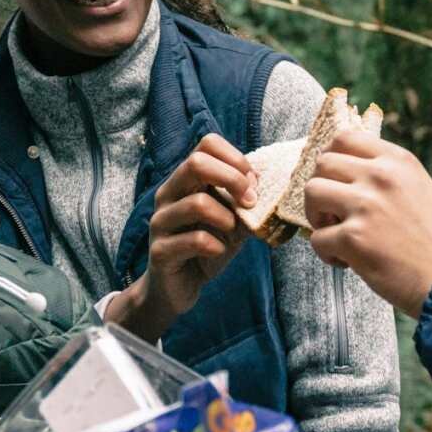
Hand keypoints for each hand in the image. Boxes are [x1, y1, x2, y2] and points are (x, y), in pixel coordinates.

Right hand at [105, 133, 255, 341]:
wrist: (178, 287)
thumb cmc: (206, 247)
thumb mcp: (231, 220)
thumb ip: (245, 203)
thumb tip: (271, 187)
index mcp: (185, 180)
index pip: (206, 144)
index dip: (235, 158)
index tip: (252, 183)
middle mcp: (168, 194)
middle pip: (196, 162)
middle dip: (233, 180)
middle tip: (250, 202)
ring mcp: (161, 221)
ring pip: (197, 202)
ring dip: (227, 218)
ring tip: (232, 232)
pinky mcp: (160, 250)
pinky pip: (195, 240)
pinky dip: (217, 245)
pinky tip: (218, 251)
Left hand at [305, 131, 431, 317]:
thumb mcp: (420, 190)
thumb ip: (388, 177)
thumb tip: (347, 174)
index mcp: (398, 161)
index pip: (344, 138)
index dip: (330, 158)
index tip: (334, 180)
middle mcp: (381, 176)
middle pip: (322, 163)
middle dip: (321, 189)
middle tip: (334, 214)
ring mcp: (366, 205)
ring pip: (311, 193)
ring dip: (316, 217)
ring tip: (336, 235)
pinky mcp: (354, 239)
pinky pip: (316, 238)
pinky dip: (325, 253)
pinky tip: (347, 263)